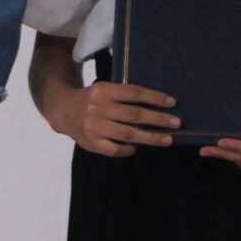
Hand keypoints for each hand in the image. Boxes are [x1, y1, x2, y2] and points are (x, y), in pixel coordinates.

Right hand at [47, 80, 179, 157]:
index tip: (172, 103)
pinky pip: (115, 149)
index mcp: (103, 90)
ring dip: (150, 137)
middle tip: (176, 123)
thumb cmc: (92, 99)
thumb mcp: (105, 90)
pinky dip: (129, 149)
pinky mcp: (91, 143)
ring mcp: (94, 127)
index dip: (154, 97)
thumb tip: (156, 105)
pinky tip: (139, 147)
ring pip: (128, 134)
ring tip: (167, 139)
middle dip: (158, 119)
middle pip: (134, 114)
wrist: (64, 110)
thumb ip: (124, 96)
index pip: (134, 93)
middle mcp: (98, 107)